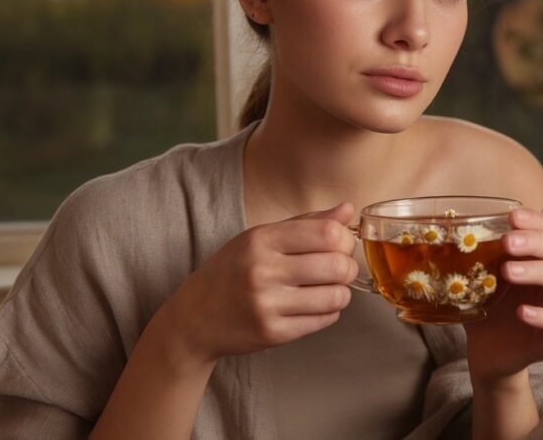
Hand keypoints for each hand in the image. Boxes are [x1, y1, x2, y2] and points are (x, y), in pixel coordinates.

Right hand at [158, 202, 358, 366]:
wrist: (194, 318)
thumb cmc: (232, 271)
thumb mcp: (260, 237)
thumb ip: (306, 222)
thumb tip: (347, 209)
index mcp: (261, 240)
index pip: (326, 234)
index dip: (345, 239)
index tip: (341, 244)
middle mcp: (263, 271)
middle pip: (336, 265)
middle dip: (348, 267)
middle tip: (340, 268)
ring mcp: (267, 305)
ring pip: (335, 296)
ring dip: (341, 292)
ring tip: (330, 288)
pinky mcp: (273, 333)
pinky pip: (324, 320)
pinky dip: (329, 311)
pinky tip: (315, 305)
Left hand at [463, 207, 542, 383]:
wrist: (490, 353)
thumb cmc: (491, 310)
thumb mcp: (481, 279)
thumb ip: (476, 257)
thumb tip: (449, 232)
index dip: (535, 220)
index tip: (512, 216)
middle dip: (535, 241)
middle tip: (507, 242)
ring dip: (541, 271)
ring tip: (509, 272)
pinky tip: (522, 312)